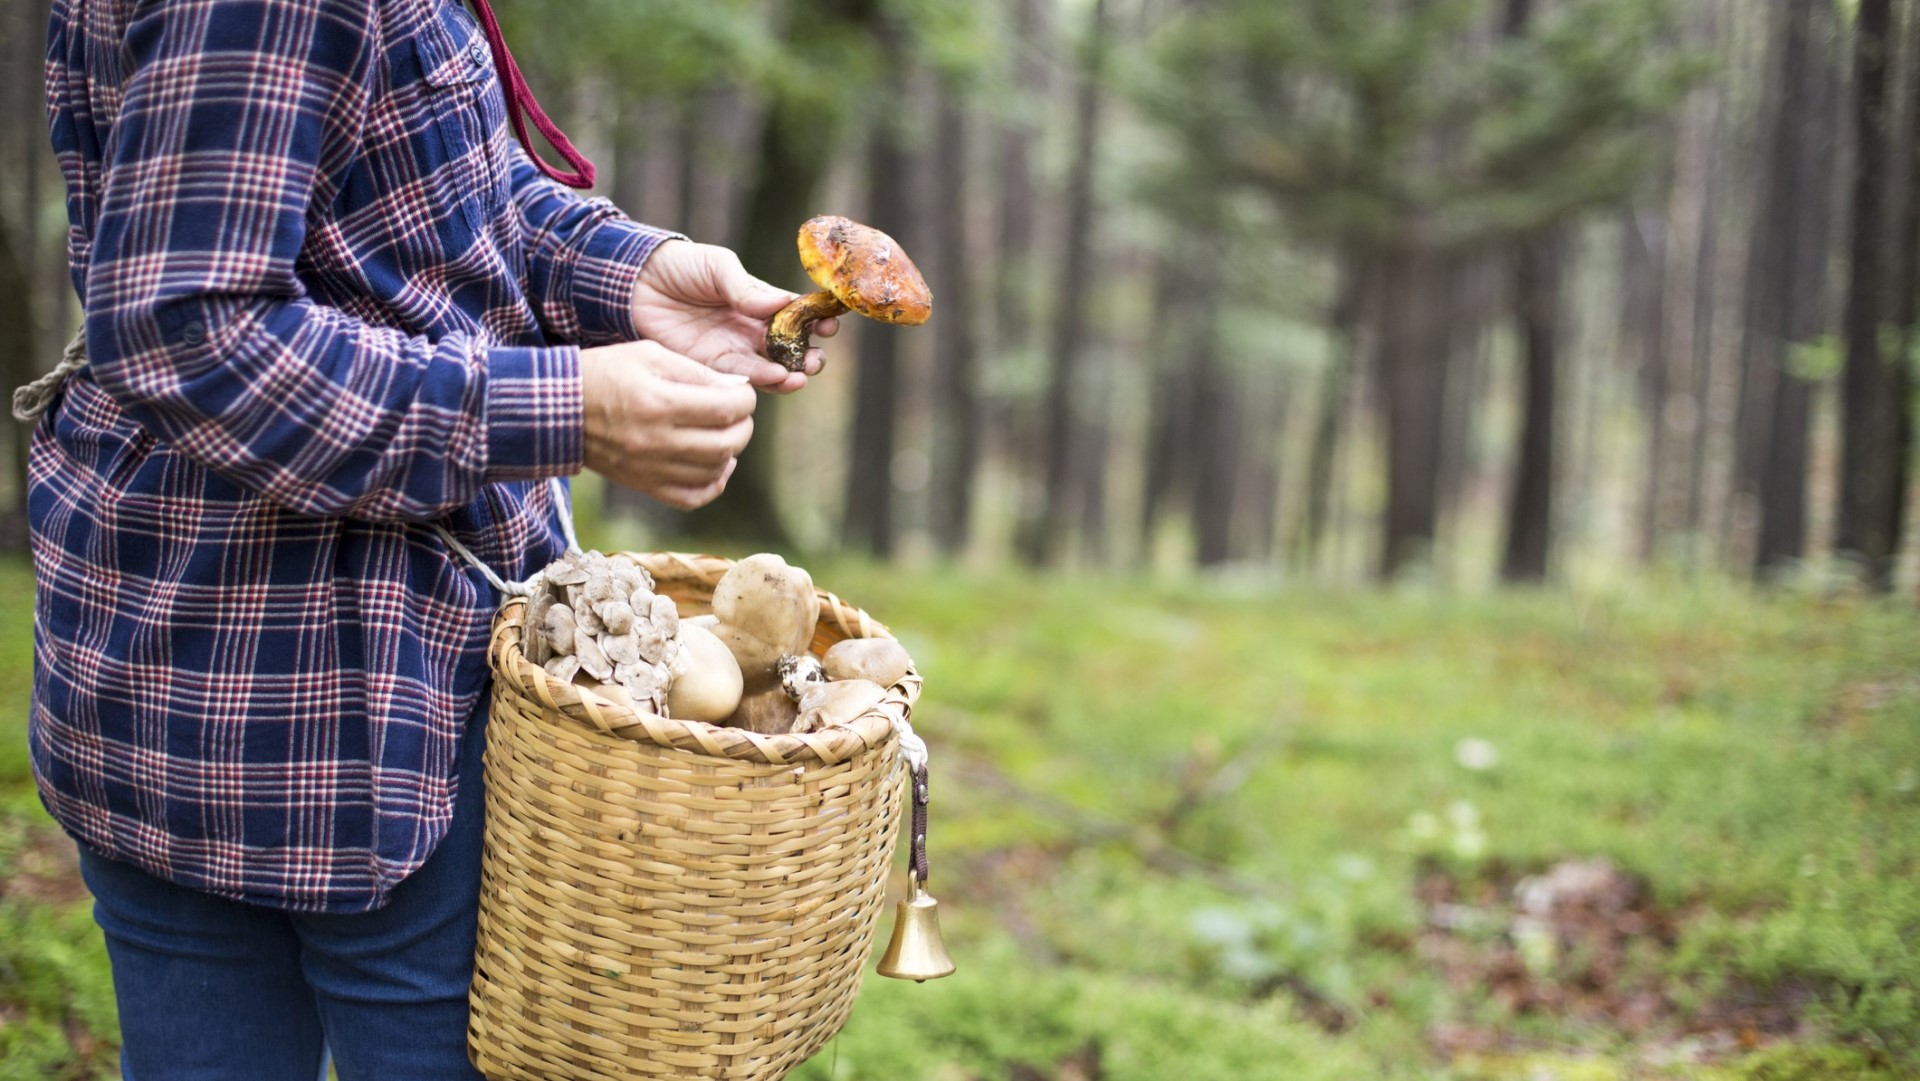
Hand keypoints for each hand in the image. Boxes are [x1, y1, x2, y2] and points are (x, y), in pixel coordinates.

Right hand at [578, 340, 757, 509]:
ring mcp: (650, 469)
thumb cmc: (604, 373)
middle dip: (743, 425)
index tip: (741, 392)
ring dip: (730, 451)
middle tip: (737, 412)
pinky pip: (693, 498)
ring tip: (724, 433)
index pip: (726, 408)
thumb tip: (736, 388)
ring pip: (714, 471)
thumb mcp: (648, 355)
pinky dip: (713, 483)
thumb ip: (696, 371)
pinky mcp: (644, 485)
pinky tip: (716, 464)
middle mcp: (657, 441)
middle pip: (726, 443)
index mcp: (659, 402)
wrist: (559, 409)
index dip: (745, 399)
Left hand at [629, 239, 837, 394]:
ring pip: (771, 369)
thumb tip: (785, 302)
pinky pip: (742, 379)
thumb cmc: (679, 266)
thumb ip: (747, 288)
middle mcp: (751, 329)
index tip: (829, 324)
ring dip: (790, 374)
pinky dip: (762, 381)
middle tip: (814, 360)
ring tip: (799, 376)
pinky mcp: (711, 368)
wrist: (634, 283)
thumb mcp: (717, 267)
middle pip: (790, 349)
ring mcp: (733, 350)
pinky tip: (776, 378)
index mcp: (759, 301)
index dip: (817, 321)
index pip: (797, 315)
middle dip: (808, 356)